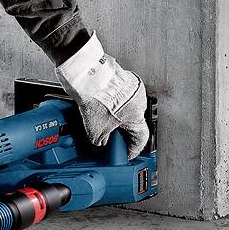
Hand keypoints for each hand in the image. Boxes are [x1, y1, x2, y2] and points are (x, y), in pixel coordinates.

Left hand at [56, 33, 149, 159]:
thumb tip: (101, 144)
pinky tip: (100, 108)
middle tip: (107, 140)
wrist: (87, 74)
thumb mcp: (95, 129)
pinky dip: (112, 106)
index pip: (140, 139)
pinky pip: (120, 99)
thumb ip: (102, 142)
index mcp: (137, 116)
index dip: (131, 151)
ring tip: (100, 122)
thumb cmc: (96, 96)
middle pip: (132, 125)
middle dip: (119, 134)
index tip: (124, 156)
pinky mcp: (124, 80)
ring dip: (114, 119)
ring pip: (125, 111)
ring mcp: (132, 90)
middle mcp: (139, 103)